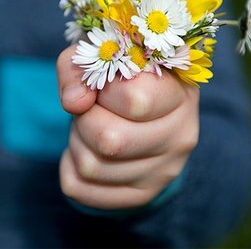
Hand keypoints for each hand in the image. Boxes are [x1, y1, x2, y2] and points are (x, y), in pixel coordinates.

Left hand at [57, 45, 199, 209]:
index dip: (103, 90)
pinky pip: (80, 190)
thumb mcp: (101, 55)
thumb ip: (80, 67)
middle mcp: (181, 136)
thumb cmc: (122, 76)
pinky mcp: (142, 194)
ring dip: (76, 142)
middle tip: (91, 109)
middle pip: (110, 141)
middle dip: (84, 120)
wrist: (146, 110)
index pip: (135, 100)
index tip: (104, 84)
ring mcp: (165, 171)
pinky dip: (69, 166)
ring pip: (90, 167)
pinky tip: (86, 149)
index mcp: (180, 93)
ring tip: (90, 127)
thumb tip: (75, 102)